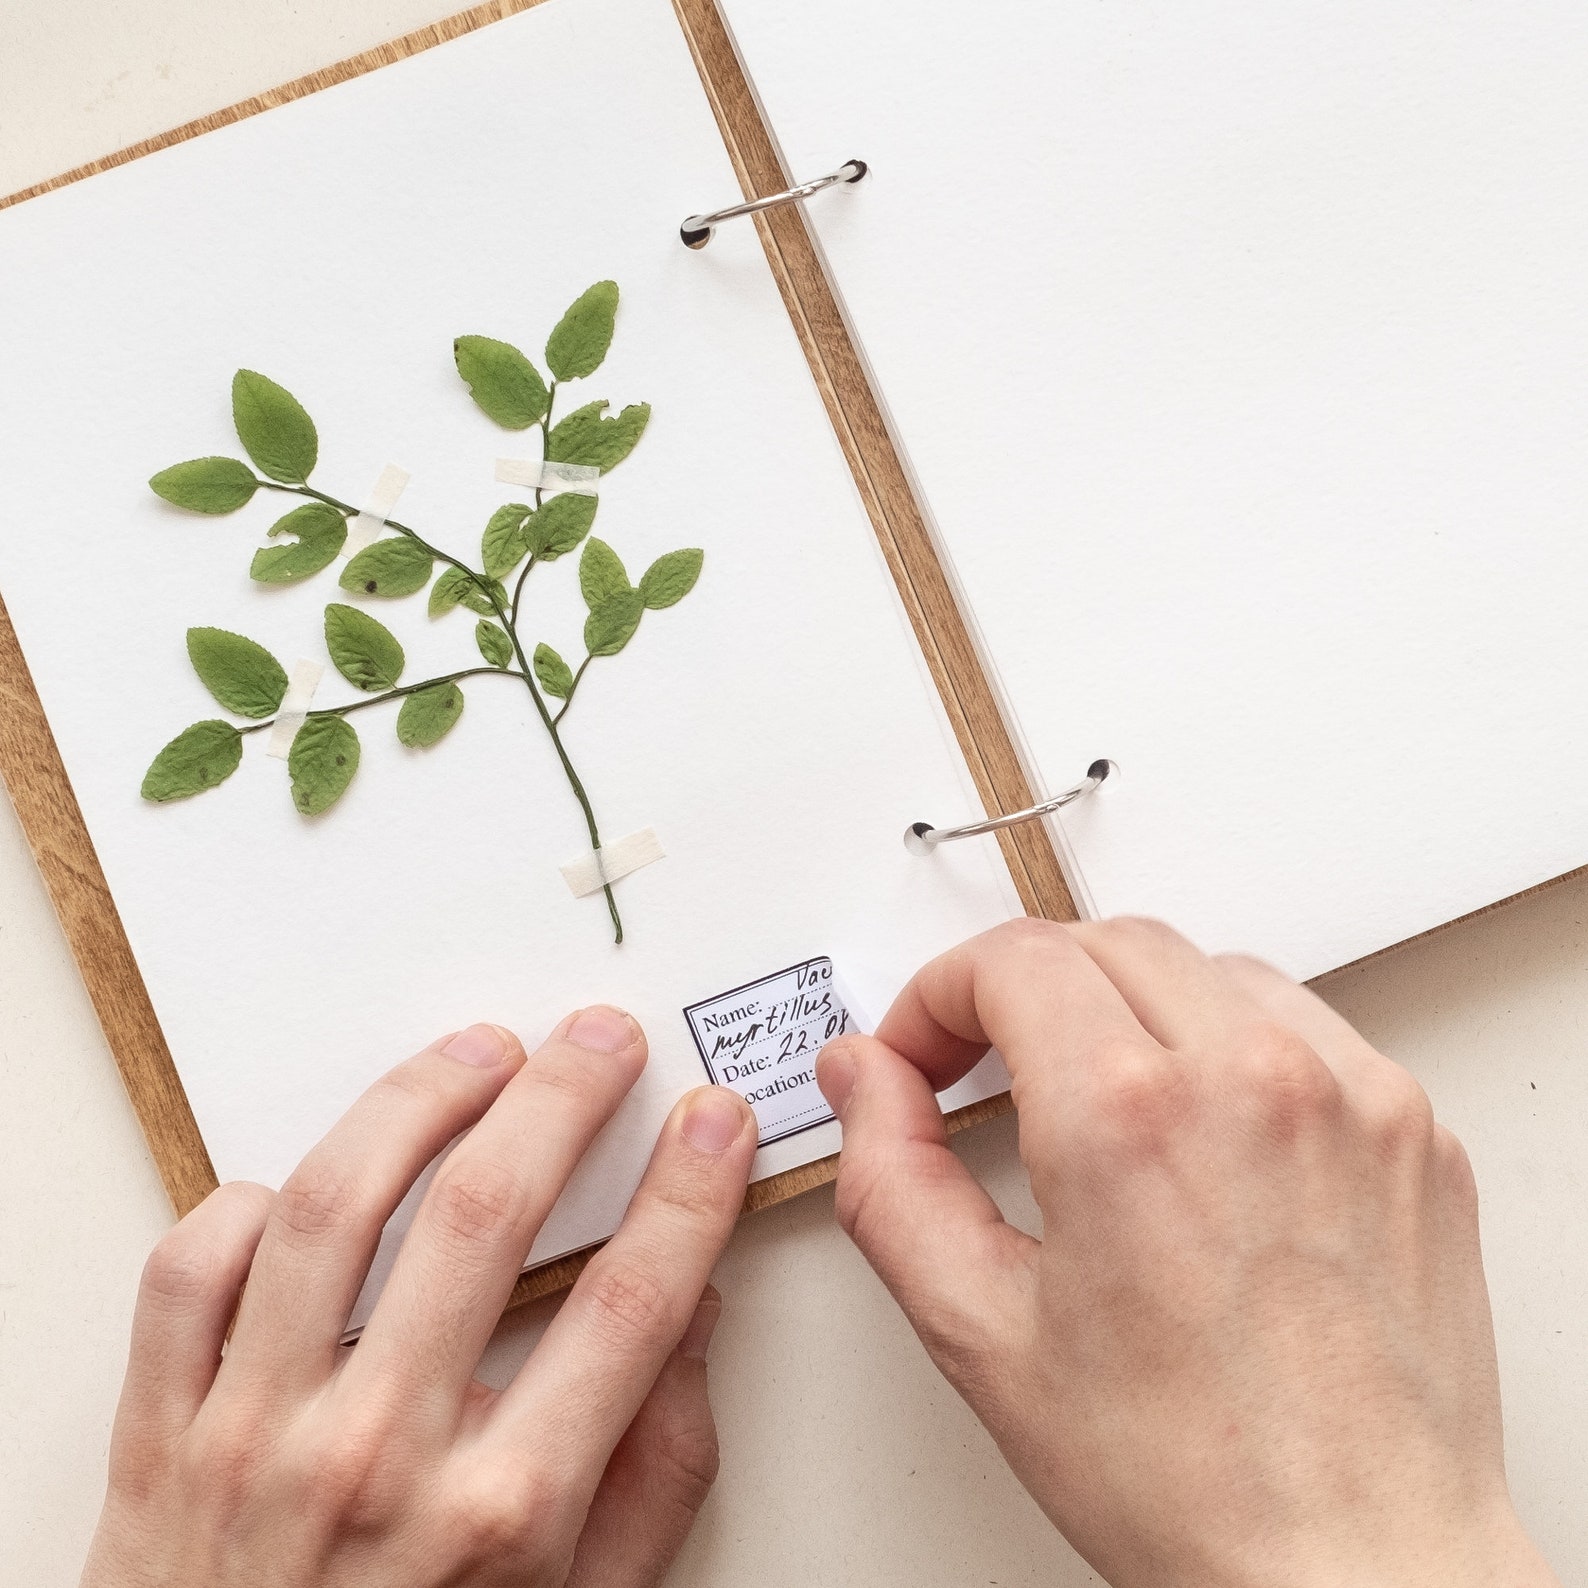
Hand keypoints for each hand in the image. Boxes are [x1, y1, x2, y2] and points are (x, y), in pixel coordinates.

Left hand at [82, 1009, 756, 1587]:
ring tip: (478, 1052)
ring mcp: (256, 1437)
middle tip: (602, 1039)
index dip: (688, 1190)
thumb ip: (658, 1470)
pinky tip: (303, 1181)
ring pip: (334, 1208)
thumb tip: (695, 1315)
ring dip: (418, 1101)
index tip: (714, 1121)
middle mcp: (379, 1458)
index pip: (631, 1302)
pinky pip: (187, 1276)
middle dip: (563, 1098)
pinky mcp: (160, 1434)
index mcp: (505, 1514)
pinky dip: (240, 1205)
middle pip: (487, 1217)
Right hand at [817, 919, 1561, 1587]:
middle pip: (1101, 941)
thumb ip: (891, 1176)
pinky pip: (1301, 1021)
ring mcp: (1348, 1094)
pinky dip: (1231, 1042)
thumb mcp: (981, 1331)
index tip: (924, 1051)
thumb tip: (864, 1080)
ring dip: (1126, 1005)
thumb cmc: (1188, 1480)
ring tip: (1094, 1095)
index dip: (937, 996)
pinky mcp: (1410, 1125)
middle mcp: (1250, 1079)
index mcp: (1128, 1118)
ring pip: (1204, 966)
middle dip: (1020, 989)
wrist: (1354, 1568)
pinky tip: (1199, 1122)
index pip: (1010, 960)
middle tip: (987, 1065)